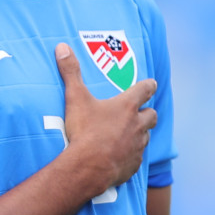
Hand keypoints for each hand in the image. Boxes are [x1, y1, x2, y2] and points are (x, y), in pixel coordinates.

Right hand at [55, 43, 157, 195]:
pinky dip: (131, 155)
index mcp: (127, 107)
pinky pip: (136, 158)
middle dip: (148, 112)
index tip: (151, 83)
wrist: (88, 167)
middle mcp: (137, 125)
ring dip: (140, 134)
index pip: (145, 90)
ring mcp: (137, 146)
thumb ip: (70, 72)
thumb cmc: (84, 131)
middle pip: (152, 115)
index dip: (149, 85)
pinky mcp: (133, 164)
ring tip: (128, 134)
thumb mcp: (75, 98)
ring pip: (146, 136)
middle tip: (140, 112)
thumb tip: (62, 47)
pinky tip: (121, 156)